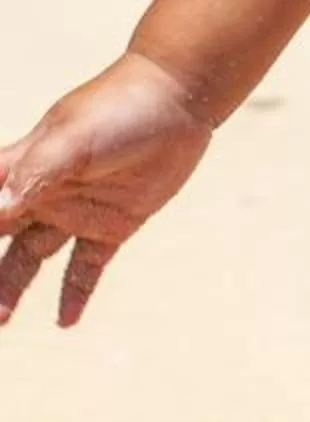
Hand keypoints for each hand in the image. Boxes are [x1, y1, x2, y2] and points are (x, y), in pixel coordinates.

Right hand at [0, 52, 215, 327]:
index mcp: (24, 166)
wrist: (179, 98)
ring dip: (12, 288)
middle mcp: (43, 192)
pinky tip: (66, 323)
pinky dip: (75, 293)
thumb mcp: (75, 140)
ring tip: (1, 320)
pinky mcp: (113, 224)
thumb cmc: (119, 109)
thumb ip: (36, 173)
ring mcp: (77, 209)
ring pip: (31, 258)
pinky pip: (86, 267)